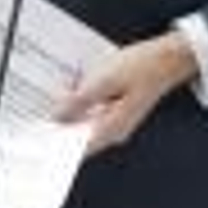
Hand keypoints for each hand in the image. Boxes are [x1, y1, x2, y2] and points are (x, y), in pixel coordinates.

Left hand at [56, 31, 198, 154]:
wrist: (166, 58)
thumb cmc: (140, 68)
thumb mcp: (104, 81)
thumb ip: (80, 101)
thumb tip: (59, 116)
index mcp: (113, 128)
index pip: (79, 148)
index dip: (58, 144)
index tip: (41, 137)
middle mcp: (115, 130)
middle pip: (79, 135)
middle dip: (61, 123)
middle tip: (43, 109)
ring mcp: (116, 119)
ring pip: (84, 121)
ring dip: (70, 109)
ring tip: (57, 93)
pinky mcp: (117, 108)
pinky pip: (92, 110)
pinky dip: (81, 101)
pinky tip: (72, 86)